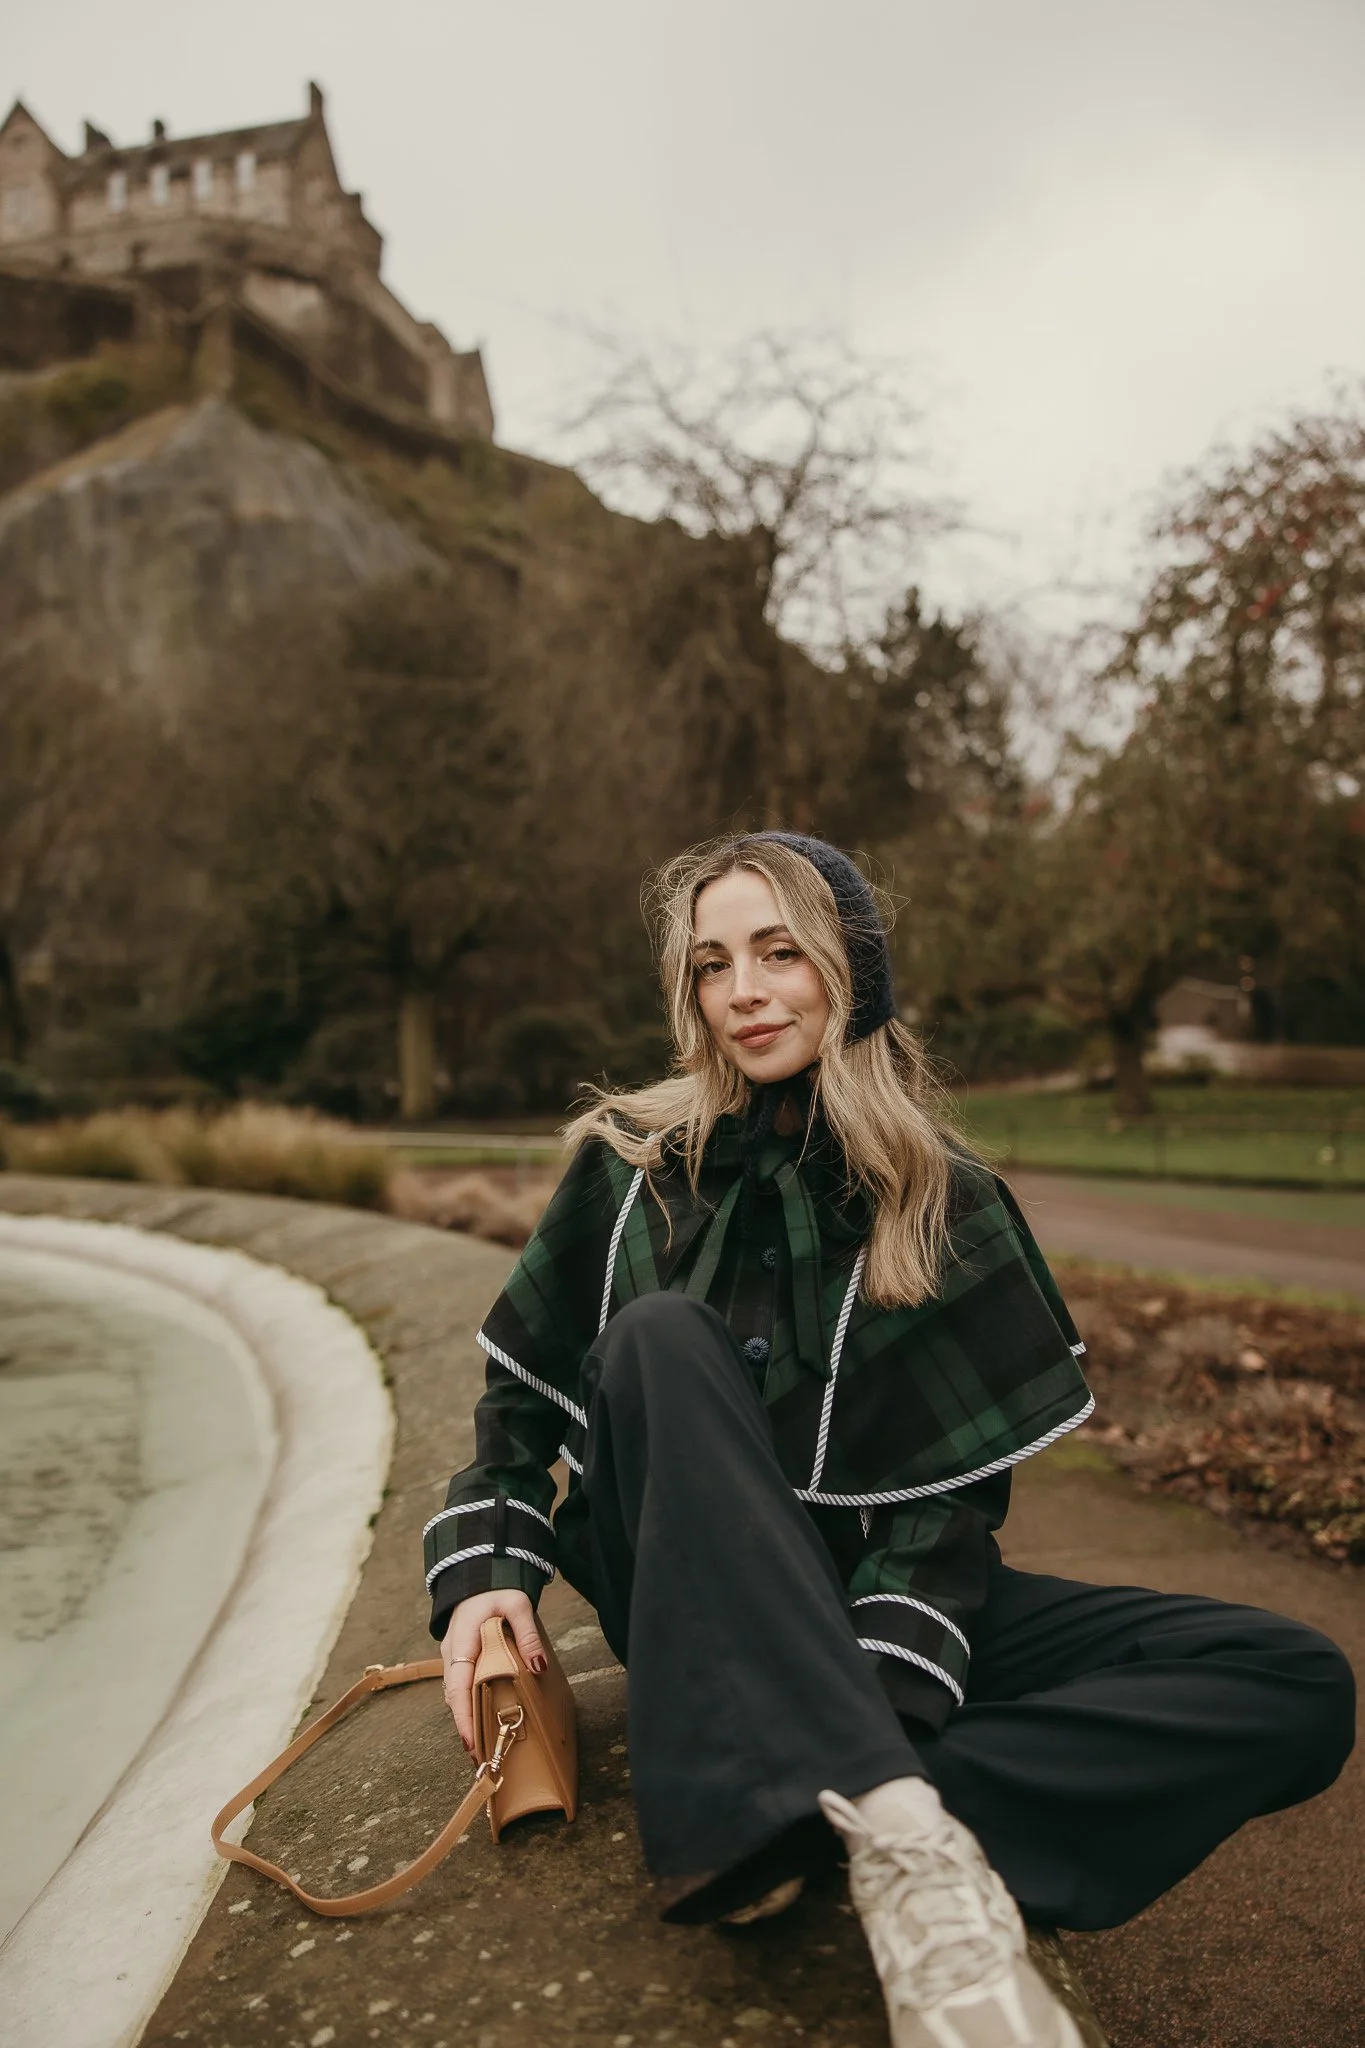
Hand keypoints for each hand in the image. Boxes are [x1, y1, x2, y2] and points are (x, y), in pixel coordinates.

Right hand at [441, 1590, 546, 1750]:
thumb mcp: (517, 1604)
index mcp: (463, 1642)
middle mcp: (452, 1652)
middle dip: (465, 1727)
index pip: (457, 1687)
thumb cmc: (497, 1589)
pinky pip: (461, 1685)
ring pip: (456, 1693)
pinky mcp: (460, 1656)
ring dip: (466, 1718)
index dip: (462, 1717)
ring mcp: (453, 1655)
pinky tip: (481, 1718)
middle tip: (481, 1757)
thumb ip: (527, 1634)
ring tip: (483, 1746)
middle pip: (454, 1697)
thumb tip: (538, 1665)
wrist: (479, 1574)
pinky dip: (468, 1704)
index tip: (471, 1742)